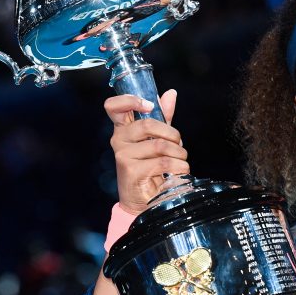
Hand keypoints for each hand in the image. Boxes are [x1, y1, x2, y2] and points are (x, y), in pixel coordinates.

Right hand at [105, 90, 188, 214]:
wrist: (144, 201)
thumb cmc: (151, 167)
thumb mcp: (158, 138)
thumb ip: (162, 116)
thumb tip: (170, 93)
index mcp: (123, 129)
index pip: (113, 107)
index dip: (129, 100)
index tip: (149, 105)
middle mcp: (119, 140)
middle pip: (147, 124)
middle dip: (172, 134)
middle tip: (179, 144)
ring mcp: (123, 155)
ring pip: (160, 145)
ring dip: (179, 153)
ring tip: (182, 161)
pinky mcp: (131, 171)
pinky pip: (163, 162)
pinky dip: (179, 166)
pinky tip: (180, 171)